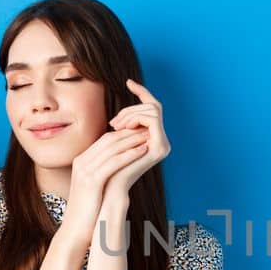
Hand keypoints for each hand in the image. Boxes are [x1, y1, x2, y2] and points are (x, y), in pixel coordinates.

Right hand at [56, 124, 148, 250]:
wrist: (75, 230)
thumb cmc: (88, 211)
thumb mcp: (94, 186)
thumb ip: (103, 172)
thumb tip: (121, 166)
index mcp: (81, 161)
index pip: (104, 140)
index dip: (124, 133)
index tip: (140, 131)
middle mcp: (81, 162)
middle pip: (108, 140)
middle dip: (129, 132)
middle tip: (147, 129)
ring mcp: (84, 170)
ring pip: (112, 148)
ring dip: (132, 140)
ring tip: (148, 136)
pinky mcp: (91, 181)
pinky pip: (113, 162)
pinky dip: (129, 154)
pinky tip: (143, 150)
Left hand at [101, 78, 170, 204]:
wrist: (108, 187)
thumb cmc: (108, 165)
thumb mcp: (115, 139)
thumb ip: (124, 125)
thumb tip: (126, 108)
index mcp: (153, 139)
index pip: (153, 108)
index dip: (142, 92)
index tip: (128, 82)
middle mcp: (161, 141)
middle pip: (153, 107)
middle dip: (131, 108)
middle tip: (114, 122)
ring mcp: (163, 145)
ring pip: (153, 111)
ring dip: (131, 114)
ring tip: (116, 126)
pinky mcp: (160, 148)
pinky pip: (151, 120)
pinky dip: (135, 118)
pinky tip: (122, 127)